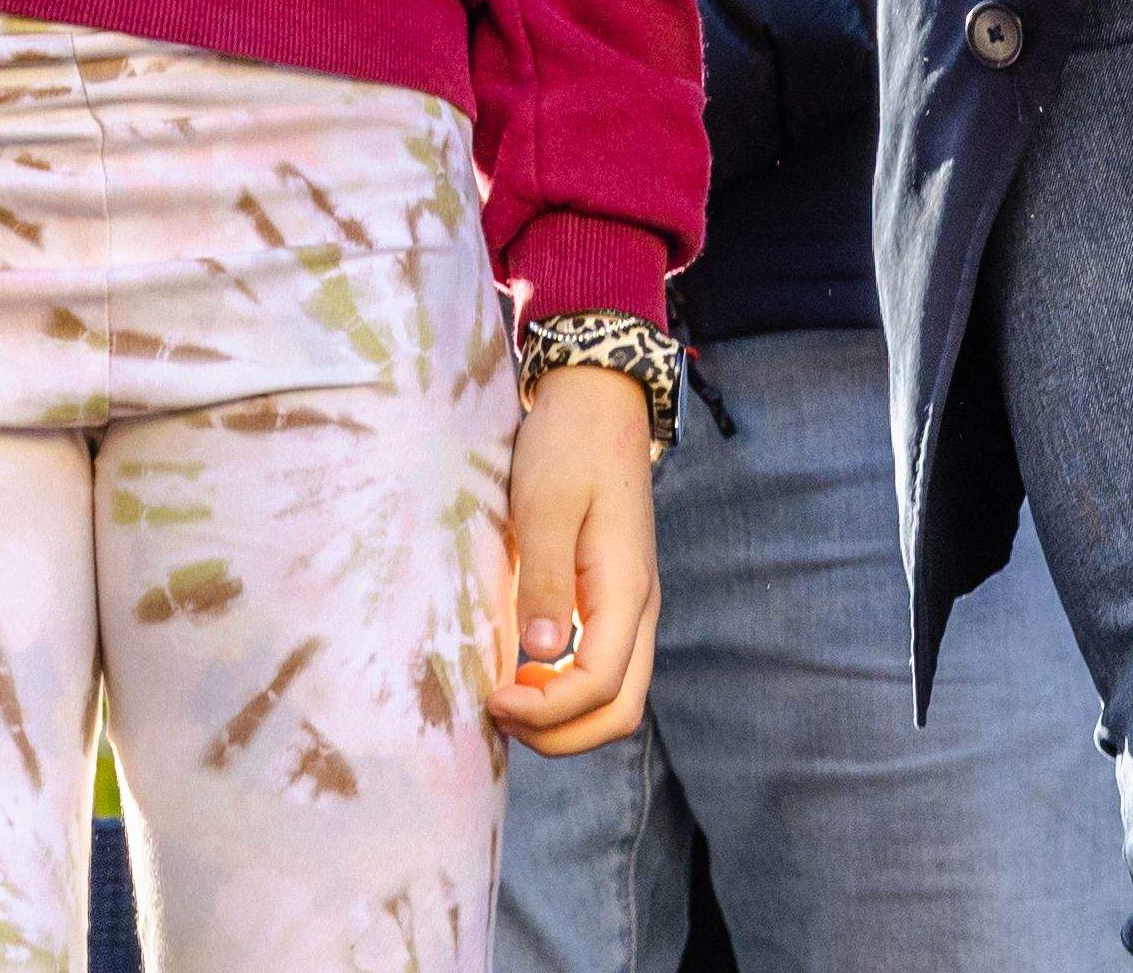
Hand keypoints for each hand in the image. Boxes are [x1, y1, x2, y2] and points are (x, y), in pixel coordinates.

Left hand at [484, 365, 659, 758]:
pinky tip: (521, 669)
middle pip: (620, 710)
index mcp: (627, 590)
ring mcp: (629, 605)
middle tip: (499, 715)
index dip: (547, 712)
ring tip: (505, 697)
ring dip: (563, 716)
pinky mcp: (611, 596)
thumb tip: (541, 658)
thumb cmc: (570, 443)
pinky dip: (564, 688)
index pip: (601, 686)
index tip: (493, 700)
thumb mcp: (546, 504)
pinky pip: (600, 666)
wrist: (599, 398)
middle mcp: (639, 608)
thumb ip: (545, 580)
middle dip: (561, 733)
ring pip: (614, 694)